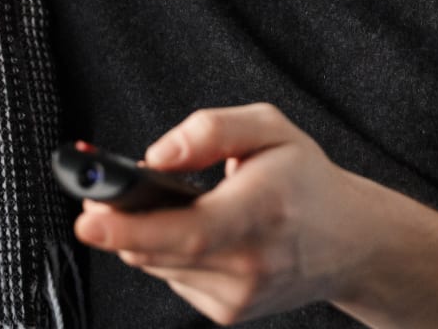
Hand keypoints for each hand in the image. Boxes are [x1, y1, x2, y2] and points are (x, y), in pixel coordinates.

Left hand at [74, 103, 370, 323]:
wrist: (348, 240)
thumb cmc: (305, 178)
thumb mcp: (270, 128)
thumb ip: (212, 130)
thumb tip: (156, 156)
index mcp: (264, 208)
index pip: (190, 230)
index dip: (132, 226)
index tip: (90, 216)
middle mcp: (251, 261)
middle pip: (159, 250)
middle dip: (118, 220)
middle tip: (98, 192)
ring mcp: (238, 296)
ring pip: (157, 265)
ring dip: (145, 234)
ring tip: (165, 202)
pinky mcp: (227, 313)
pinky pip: (173, 278)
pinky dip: (169, 252)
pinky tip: (195, 230)